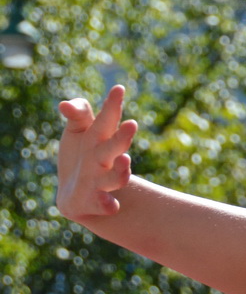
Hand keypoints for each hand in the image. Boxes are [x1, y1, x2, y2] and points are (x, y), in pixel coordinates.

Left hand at [57, 85, 138, 220]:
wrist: (76, 194)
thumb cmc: (81, 156)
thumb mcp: (77, 132)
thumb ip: (78, 115)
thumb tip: (65, 104)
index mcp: (100, 138)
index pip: (107, 119)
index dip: (112, 105)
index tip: (118, 88)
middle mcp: (105, 158)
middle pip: (115, 147)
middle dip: (123, 137)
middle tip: (132, 124)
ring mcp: (102, 181)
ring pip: (116, 177)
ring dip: (121, 171)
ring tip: (124, 160)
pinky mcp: (96, 202)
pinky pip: (105, 205)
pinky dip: (107, 205)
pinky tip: (110, 204)